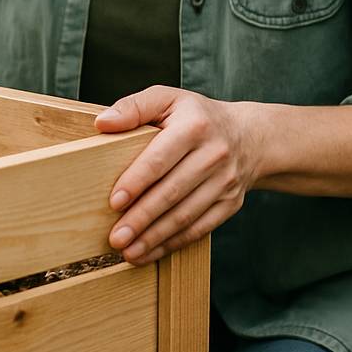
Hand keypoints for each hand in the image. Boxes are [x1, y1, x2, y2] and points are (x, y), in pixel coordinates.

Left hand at [94, 86, 264, 265]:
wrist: (249, 136)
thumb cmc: (197, 117)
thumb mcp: (167, 99)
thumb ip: (133, 107)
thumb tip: (102, 123)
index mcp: (194, 126)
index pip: (160, 158)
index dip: (137, 181)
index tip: (114, 202)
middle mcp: (214, 154)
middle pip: (172, 192)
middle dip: (142, 218)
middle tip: (116, 237)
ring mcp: (225, 182)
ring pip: (186, 215)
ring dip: (155, 237)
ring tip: (129, 252)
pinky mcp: (231, 203)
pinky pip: (200, 228)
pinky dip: (174, 243)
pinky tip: (151, 251)